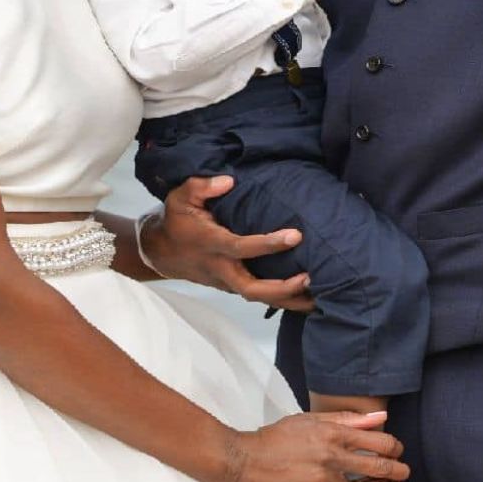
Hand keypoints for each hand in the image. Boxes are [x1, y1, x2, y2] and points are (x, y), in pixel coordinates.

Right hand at [149, 175, 316, 311]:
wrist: (162, 252)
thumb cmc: (177, 220)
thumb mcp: (180, 197)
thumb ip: (202, 186)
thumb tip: (229, 181)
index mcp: (211, 243)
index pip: (242, 247)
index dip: (269, 244)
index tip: (296, 235)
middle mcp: (221, 268)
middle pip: (251, 289)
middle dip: (282, 288)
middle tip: (311, 278)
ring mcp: (226, 282)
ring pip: (258, 299)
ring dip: (288, 301)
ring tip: (320, 298)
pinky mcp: (232, 287)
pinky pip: (258, 297)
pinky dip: (281, 299)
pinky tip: (306, 297)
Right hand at [223, 410, 408, 481]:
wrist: (242, 462)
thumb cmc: (274, 438)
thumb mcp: (308, 421)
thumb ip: (345, 419)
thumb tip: (378, 418)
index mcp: (332, 433)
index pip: (376, 440)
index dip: (392, 447)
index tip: (397, 450)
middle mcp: (331, 456)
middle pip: (376, 466)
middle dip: (395, 470)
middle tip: (403, 473)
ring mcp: (323, 480)